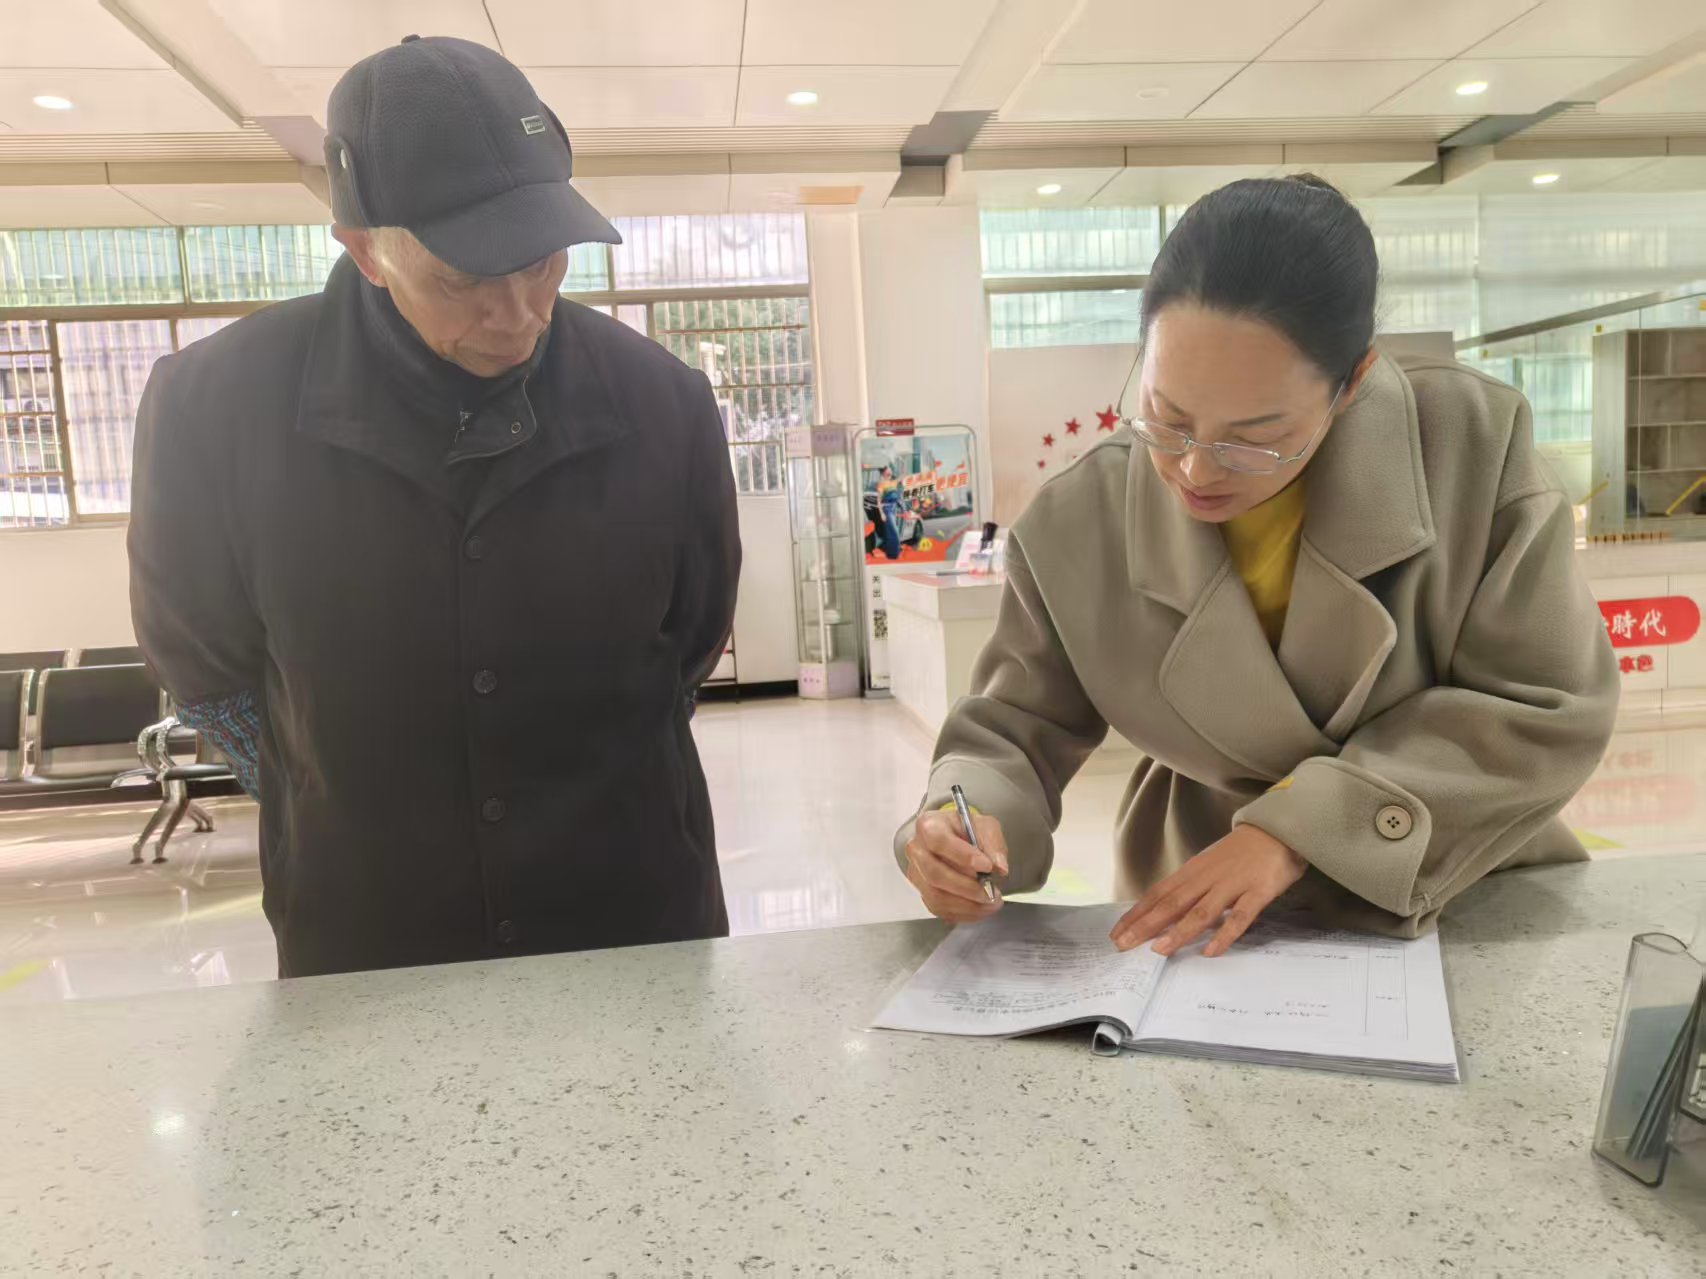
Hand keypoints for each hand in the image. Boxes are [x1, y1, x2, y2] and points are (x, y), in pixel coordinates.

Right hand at [904, 809, 1009, 923]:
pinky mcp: (922, 893)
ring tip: (990, 903)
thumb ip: (993, 844)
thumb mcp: (985, 826)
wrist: (957, 839)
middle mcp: (917, 850)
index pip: (939, 842)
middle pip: (935, 874)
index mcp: (929, 826)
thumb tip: (999, 866)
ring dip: (967, 905)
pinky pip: (939, 909)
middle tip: (990, 892)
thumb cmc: (967, 831)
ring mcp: (917, 874)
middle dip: (966, 887)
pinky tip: (980, 908)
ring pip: (936, 897)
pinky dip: (963, 913)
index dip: (963, 856)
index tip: (987, 866)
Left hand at [1110, 825, 1304, 957]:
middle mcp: (1206, 878)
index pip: (1158, 894)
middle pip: (1172, 904)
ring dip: (1178, 932)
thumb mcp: (1208, 868)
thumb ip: (1190, 891)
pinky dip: (1224, 934)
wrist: (1276, 829)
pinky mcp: (1257, 892)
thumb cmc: (1239, 854)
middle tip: (1124, 945)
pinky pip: (1240, 916)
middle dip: (1146, 925)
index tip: (1116, 933)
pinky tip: (1211, 951)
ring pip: (1201, 912)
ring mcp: (1231, 885)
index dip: (1136, 914)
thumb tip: (1166, 918)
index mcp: (1192, 872)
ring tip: (1159, 951)